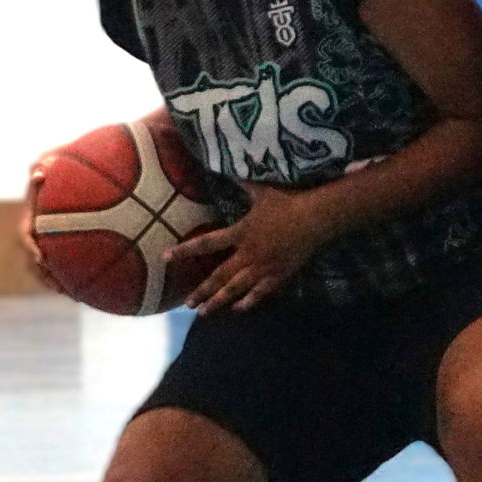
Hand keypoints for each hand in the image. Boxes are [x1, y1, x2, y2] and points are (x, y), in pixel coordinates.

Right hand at [19, 159, 65, 294]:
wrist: (78, 174)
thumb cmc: (63, 165)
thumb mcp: (53, 160)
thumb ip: (46, 163)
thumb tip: (38, 173)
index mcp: (32, 217)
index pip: (26, 234)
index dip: (31, 247)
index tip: (41, 257)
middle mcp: (38, 234)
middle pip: (35, 260)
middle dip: (45, 275)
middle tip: (58, 287)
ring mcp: (50, 243)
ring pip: (49, 269)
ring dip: (58, 283)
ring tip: (74, 296)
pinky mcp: (64, 250)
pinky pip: (67, 268)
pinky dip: (74, 280)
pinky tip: (90, 291)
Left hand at [173, 183, 333, 314]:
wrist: (315, 218)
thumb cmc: (288, 202)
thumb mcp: (262, 191)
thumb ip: (244, 183)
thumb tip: (229, 168)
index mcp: (240, 233)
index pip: (206, 244)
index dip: (185, 251)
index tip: (166, 258)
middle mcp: (248, 254)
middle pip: (219, 276)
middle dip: (202, 291)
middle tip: (187, 304)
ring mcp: (263, 267)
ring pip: (236, 289)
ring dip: (218, 302)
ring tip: (204, 313)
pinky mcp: (278, 275)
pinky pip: (260, 293)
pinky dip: (248, 302)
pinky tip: (238, 309)